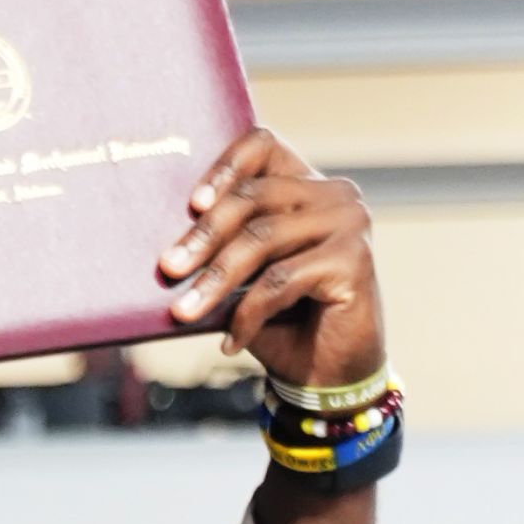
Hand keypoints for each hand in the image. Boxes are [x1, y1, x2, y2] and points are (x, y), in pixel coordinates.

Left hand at [158, 127, 382, 393]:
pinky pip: (281, 280)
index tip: (191, 204)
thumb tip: (170, 245)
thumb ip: (224, 247)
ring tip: (185, 311)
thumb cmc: (285, 322)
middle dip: (205, 235)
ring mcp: (350, 224)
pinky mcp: (354, 260)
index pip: (262, 147)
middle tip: (169, 268)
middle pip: (255, 197)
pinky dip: (248, 313)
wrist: (330, 377)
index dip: (224, 167)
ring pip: (263, 238)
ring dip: (217, 279)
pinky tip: (230, 341)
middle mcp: (335, 195)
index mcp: (307, 186)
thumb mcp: (248, 277)